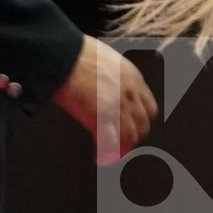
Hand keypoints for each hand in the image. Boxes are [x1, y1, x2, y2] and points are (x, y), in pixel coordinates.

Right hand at [49, 35, 157, 164]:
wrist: (64, 55)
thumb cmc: (77, 55)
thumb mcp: (107, 62)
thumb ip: (114, 77)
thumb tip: (107, 87)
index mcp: (134, 79)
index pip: (148, 108)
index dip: (140, 121)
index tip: (134, 129)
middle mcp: (130, 94)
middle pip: (141, 124)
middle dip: (133, 137)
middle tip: (122, 145)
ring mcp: (117, 107)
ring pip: (128, 135)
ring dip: (121, 147)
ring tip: (111, 154)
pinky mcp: (100, 117)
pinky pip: (109, 142)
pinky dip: (105, 152)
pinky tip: (98, 156)